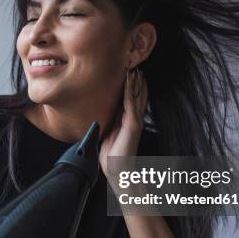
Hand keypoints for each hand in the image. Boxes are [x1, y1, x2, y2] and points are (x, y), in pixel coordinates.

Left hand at [99, 68, 148, 182]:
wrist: (117, 169)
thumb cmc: (112, 155)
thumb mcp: (108, 134)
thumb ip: (109, 124)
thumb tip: (100, 115)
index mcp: (127, 122)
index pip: (132, 101)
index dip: (132, 88)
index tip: (131, 76)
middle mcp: (133, 120)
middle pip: (138, 97)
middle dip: (138, 83)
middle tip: (137, 68)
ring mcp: (134, 121)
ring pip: (136, 98)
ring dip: (136, 83)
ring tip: (136, 71)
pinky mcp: (132, 124)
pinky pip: (131, 104)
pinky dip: (131, 91)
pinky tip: (130, 82)